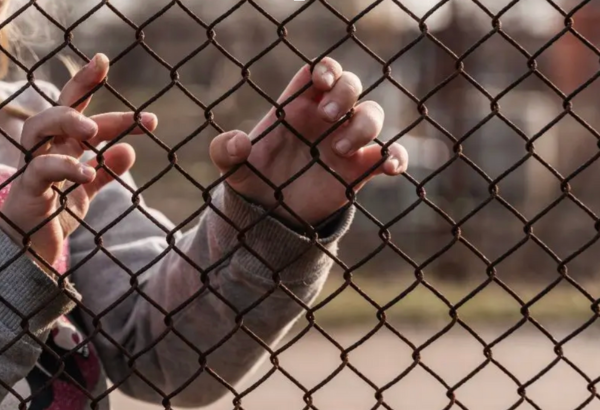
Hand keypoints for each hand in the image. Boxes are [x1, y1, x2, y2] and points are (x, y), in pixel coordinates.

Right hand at [0, 54, 156, 268]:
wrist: (30, 252)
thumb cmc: (53, 214)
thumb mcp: (86, 190)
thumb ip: (106, 171)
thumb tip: (129, 150)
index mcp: (63, 146)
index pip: (79, 110)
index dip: (96, 92)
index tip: (123, 85)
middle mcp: (47, 149)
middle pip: (58, 107)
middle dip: (80, 87)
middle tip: (105, 76)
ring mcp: (33, 167)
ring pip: (39, 128)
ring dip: (66, 121)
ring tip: (94, 130)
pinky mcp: (27, 191)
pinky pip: (40, 169)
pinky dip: (64, 167)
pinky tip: (87, 172)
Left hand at [210, 57, 407, 226]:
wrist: (272, 214)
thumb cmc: (255, 179)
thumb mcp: (233, 167)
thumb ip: (225, 152)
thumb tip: (238, 142)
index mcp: (297, 107)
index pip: (320, 73)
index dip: (326, 70)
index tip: (321, 83)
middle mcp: (326, 119)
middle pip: (351, 85)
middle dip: (346, 92)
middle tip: (329, 116)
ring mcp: (346, 142)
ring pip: (372, 115)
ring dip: (364, 125)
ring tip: (340, 149)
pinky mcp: (359, 169)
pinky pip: (389, 154)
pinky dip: (396, 156)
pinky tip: (390, 167)